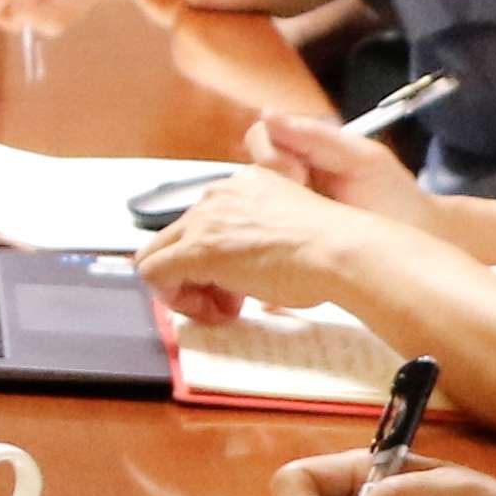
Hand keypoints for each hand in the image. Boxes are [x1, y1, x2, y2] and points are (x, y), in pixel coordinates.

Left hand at [135, 170, 381, 325]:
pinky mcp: (197, 249)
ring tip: (225, 309)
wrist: (340, 250)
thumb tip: (238, 277)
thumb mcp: (288, 233)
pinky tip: (211, 311)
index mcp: (245, 185)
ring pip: (161, 255)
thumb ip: (258, 242)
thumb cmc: (330, 249)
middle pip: (178, 238)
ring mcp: (205, 220)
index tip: (236, 283)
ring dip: (188, 288)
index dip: (214, 261)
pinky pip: (155, 273)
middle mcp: (219, 194)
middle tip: (227, 302)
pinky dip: (174, 298)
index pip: (205, 223)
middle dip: (196, 275)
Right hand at [241, 107, 443, 233]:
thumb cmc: (395, 197)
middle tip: (303, 208)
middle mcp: (287, 178)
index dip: (271, 157)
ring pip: (247, 204)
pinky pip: (256, 238)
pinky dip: (267, 240)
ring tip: (304, 232)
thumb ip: (316, 135)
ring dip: (267, 216)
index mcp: (303, 149)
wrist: (421, 242)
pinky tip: (295, 249)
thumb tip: (267, 114)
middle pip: (246, 172)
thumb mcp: (362, 159)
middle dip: (269, 189)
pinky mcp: (284, 243)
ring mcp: (285, 210)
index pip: (260, 138)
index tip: (299, 177)